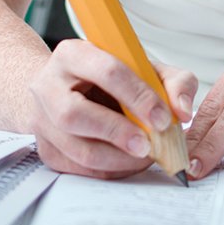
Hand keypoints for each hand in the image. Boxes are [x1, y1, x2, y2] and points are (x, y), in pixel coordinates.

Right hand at [24, 39, 196, 179]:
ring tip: (143, 156)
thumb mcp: (146, 68)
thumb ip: (174, 81)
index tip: (162, 118)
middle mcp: (49, 85)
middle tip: (148, 145)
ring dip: (115, 158)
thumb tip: (182, 110)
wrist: (68, 88)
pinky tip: (126, 162)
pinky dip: (106, 170)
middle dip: (118, 133)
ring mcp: (41, 119)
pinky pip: (75, 167)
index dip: (138, 97)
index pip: (108, 72)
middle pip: (76, 114)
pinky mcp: (45, 147)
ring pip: (74, 147)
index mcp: (74, 54)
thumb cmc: (110, 77)